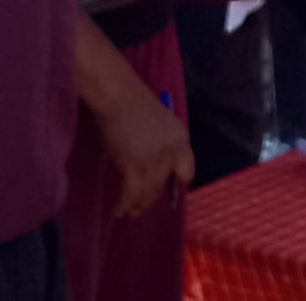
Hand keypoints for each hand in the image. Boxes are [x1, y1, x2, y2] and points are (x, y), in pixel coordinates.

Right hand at [93, 86, 195, 216]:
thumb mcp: (158, 125)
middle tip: (140, 207)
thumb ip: (160, 147)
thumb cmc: (132, 104)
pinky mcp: (134, 164)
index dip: (175, 183)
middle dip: (151, 199)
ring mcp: (154, 158)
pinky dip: (124, 204)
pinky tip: (119, 209)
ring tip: (128, 212)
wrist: (117, 94)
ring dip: (137, 206)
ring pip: (148, 193)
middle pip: (164, 185)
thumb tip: (153, 172)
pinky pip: (131, 193)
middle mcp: (172, 151)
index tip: (164, 191)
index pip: (187, 171)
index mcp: (181, 139)